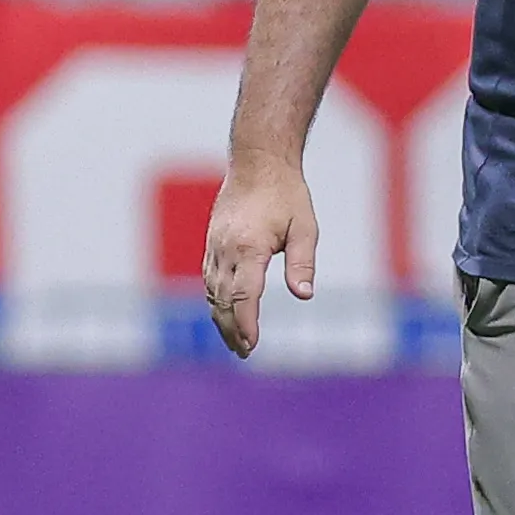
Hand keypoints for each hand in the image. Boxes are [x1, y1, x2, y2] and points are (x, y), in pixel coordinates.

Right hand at [202, 157, 319, 358]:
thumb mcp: (304, 227)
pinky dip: (215, 300)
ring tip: (235, 341)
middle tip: (245, 353)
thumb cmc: (286, 194)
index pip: (244, 296)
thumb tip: (304, 296)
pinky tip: (225, 313)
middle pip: (223, 300)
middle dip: (232, 330)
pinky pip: (209, 279)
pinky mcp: (212, 242)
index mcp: (248, 248)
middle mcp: (225, 249)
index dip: (246, 324)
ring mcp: (214, 245)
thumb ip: (303, 263)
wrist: (257, 161)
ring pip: (212, 292)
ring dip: (221, 319)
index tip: (252, 345)